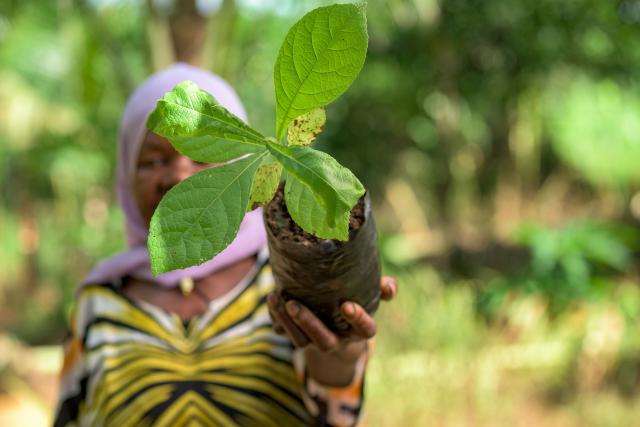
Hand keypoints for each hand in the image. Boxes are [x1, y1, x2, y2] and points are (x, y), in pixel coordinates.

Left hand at [267, 275, 397, 357]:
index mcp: (359, 331)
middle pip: (324, 341)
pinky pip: (285, 334)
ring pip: (300, 340)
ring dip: (286, 321)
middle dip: (309, 324)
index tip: (346, 304)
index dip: (357, 319)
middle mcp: (337, 341)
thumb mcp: (370, 296)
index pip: (365, 331)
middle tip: (294, 304)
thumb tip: (389, 286)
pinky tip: (272, 300)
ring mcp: (316, 343)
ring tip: (275, 297)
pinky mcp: (299, 339)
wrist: (337, 327)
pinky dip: (276, 319)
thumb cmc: (355, 303)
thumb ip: (382, 290)